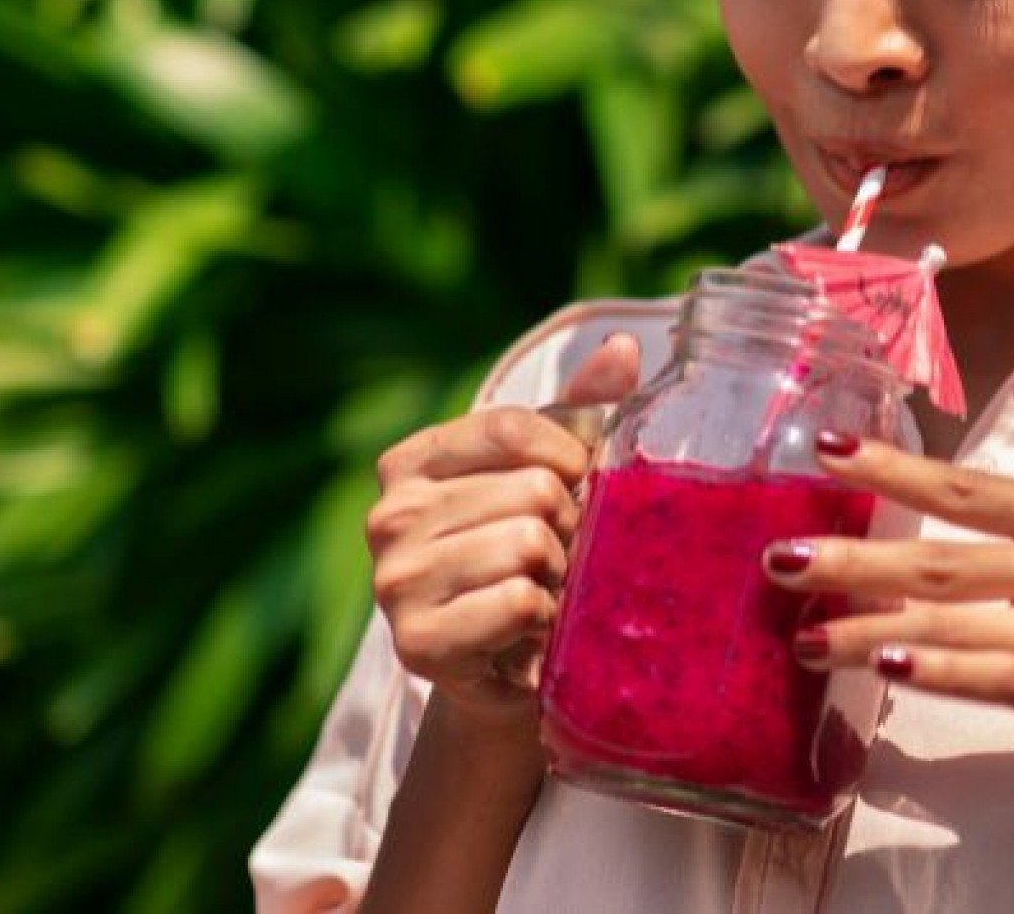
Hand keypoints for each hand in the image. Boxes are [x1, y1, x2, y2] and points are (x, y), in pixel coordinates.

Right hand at [366, 333, 640, 730]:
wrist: (511, 668)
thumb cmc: (533, 555)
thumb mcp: (554, 471)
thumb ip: (584, 408)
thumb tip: (625, 345)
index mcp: (411, 463)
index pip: (509, 426)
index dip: (569, 456)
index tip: (578, 488)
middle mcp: (388, 517)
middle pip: (529, 489)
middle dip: (568, 527)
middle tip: (558, 558)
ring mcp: (395, 582)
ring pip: (528, 544)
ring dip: (560, 576)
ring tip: (545, 591)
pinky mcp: (417, 644)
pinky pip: (519, 603)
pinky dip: (544, 618)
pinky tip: (528, 629)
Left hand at [761, 434, 1013, 843]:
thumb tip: (911, 554)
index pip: (969, 488)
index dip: (893, 469)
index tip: (826, 450)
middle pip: (943, 553)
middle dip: (852, 557)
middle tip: (779, 556)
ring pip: (951, 619)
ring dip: (866, 630)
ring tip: (806, 635)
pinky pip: (990, 673)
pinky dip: (933, 670)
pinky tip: (883, 668)